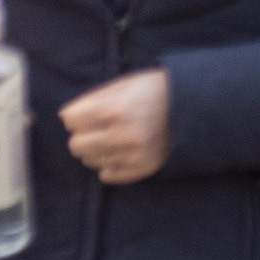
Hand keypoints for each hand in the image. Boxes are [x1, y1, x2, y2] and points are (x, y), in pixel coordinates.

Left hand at [60, 66, 173, 183]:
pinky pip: (106, 175)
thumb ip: (93, 99)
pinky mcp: (141, 170)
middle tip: (99, 127)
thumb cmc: (154, 90)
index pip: (71, 120)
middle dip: (83, 134)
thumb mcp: (124, 84)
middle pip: (76, 145)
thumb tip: (66, 117)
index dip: (77, 115)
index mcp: (115, 109)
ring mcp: (132, 155)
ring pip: (90, 161)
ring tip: (114, 138)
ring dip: (96, 149)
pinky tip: (122, 151)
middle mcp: (122, 135)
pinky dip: (110, 164)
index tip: (88, 113)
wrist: (193, 107)